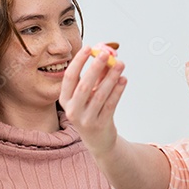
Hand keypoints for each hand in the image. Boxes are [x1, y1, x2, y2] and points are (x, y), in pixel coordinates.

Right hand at [59, 43, 125, 160]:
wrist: (98, 140)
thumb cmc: (92, 111)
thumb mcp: (89, 94)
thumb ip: (97, 75)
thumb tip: (107, 53)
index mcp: (65, 99)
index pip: (69, 77)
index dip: (79, 62)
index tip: (89, 48)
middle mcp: (73, 110)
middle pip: (84, 85)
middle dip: (95, 67)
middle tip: (106, 53)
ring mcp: (86, 119)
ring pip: (100, 95)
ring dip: (111, 77)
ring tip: (120, 64)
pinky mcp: (101, 125)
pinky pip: (110, 104)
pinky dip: (117, 91)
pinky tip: (123, 80)